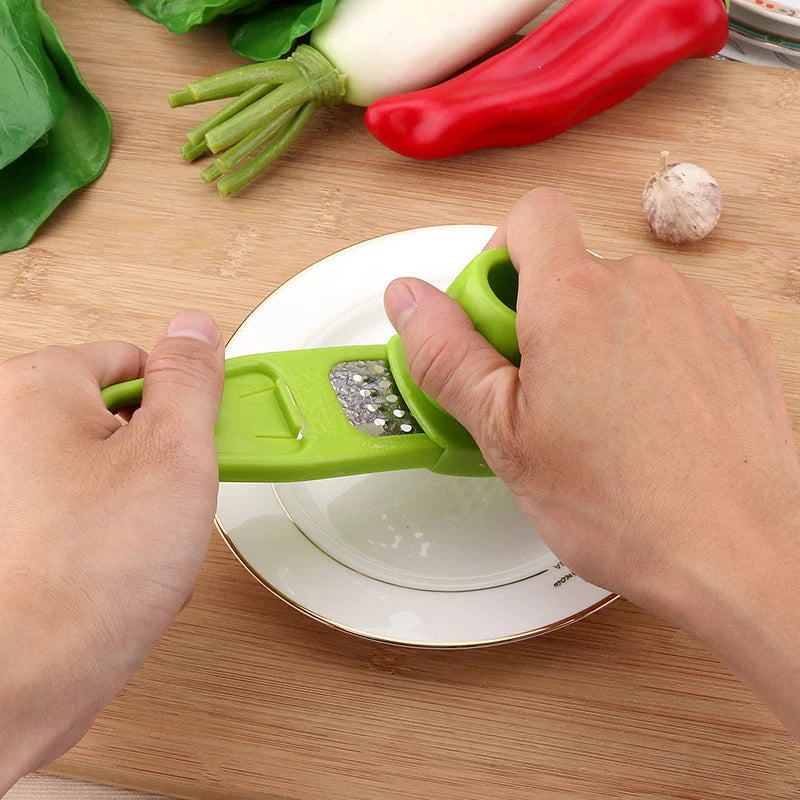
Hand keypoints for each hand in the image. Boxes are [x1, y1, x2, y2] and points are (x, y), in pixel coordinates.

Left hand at [0, 311, 223, 789]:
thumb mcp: (174, 453)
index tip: (204, 429)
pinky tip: (126, 567)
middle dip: (161, 459)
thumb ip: (190, 380)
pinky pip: (89, 514)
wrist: (29, 676)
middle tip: (173, 493)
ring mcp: (12, 485)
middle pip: (121, 418)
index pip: (133, 359)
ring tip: (147, 540)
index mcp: (36, 389)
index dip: (180, 398)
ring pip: (110, 473)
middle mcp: (9, 430)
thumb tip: (194, 331)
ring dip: (144, 504)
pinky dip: (116, 535)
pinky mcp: (19, 532)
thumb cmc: (86, 573)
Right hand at [384, 189, 799, 734]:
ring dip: (602, 338)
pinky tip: (650, 421)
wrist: (736, 554)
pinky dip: (653, 356)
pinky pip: (676, 325)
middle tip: (541, 393)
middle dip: (545, 315)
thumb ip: (447, 353)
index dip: (502, 258)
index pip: (530, 217)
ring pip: (625, 298)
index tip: (495, 318)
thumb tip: (409, 299)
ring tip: (600, 419)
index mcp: (576, 299)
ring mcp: (700, 309)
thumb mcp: (504, 434)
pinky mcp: (739, 339)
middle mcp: (644, 286)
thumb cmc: (625, 505)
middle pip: (575, 266)